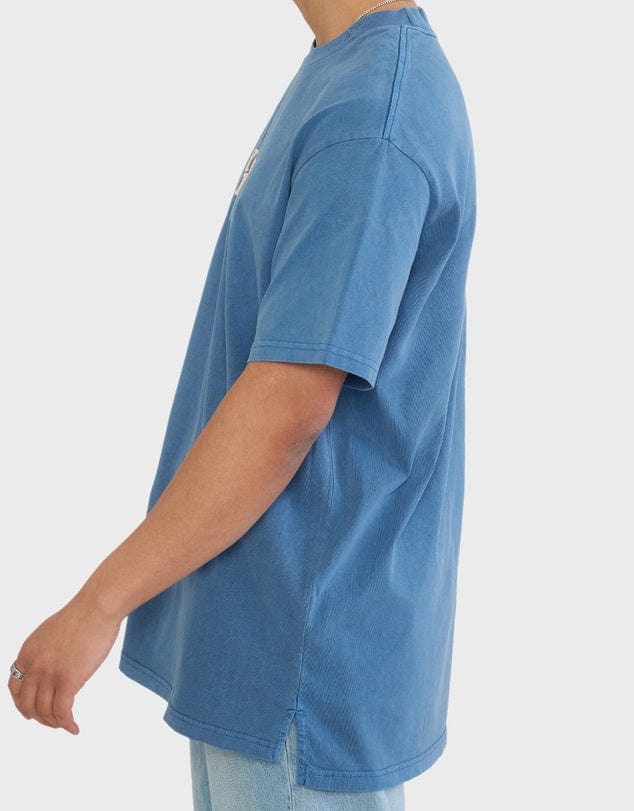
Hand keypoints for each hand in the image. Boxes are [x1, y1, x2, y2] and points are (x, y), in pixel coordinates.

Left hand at [7, 594, 120, 733]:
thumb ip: (45, 651)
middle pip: (27, 704)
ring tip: (66, 725)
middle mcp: (34, 665)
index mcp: (27, 652)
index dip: (22, 704)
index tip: (31, 712)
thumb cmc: (83, 614)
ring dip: (54, 723)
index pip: (15, 688)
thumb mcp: (51, 633)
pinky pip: (63, 713)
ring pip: (45, 712)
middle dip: (39, 717)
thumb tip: (51, 665)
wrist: (97, 607)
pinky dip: (67, 725)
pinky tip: (74, 728)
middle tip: (52, 722)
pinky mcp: (68, 681)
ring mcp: (49, 674)